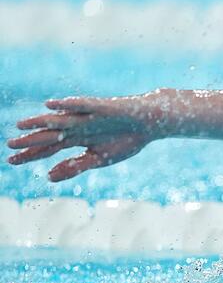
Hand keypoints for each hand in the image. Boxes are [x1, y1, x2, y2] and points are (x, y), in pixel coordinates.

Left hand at [7, 94, 157, 181]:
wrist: (149, 124)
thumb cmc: (126, 140)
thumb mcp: (99, 159)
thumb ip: (74, 167)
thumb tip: (48, 177)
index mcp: (77, 139)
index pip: (49, 147)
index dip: (31, 154)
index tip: (11, 161)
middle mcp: (78, 126)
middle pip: (50, 134)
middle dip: (30, 140)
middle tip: (10, 145)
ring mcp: (88, 116)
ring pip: (60, 119)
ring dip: (41, 122)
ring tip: (22, 125)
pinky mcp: (101, 107)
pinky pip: (81, 105)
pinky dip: (66, 105)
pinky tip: (51, 105)